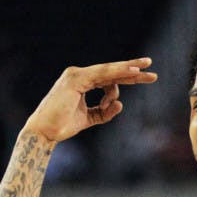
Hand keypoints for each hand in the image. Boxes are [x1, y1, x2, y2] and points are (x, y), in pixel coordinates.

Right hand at [23, 58, 156, 142]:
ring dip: (128, 72)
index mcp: (82, 82)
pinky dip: (118, 73)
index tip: (145, 77)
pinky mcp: (77, 79)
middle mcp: (79, 75)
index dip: (126, 78)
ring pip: (109, 71)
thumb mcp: (90, 119)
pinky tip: (133, 73)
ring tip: (146, 73)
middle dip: (132, 70)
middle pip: (111, 71)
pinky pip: (103, 74)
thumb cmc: (63, 125)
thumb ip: (104, 112)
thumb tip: (121, 104)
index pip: (108, 78)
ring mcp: (77, 75)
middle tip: (151, 66)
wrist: (45, 131)